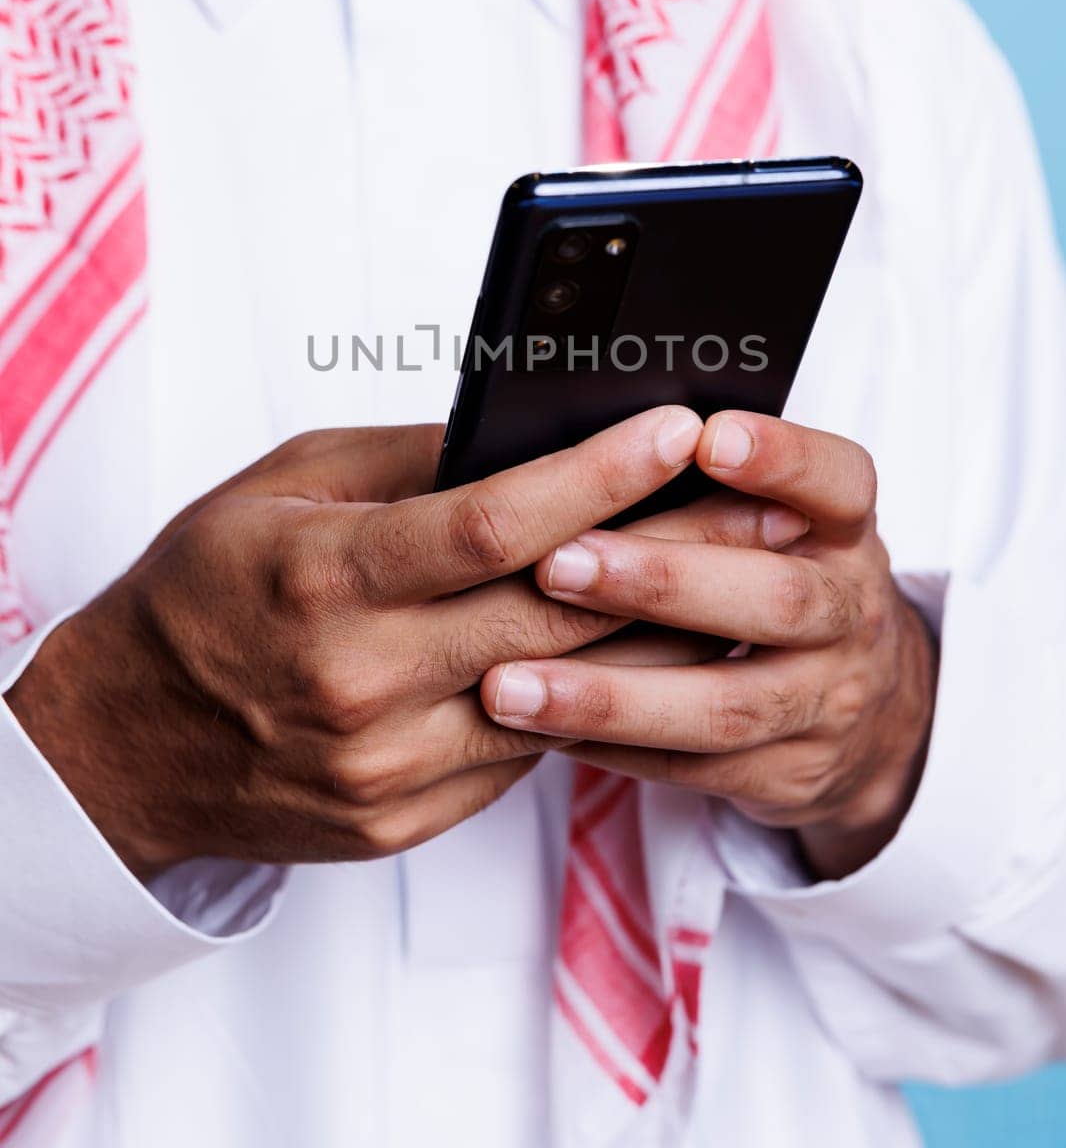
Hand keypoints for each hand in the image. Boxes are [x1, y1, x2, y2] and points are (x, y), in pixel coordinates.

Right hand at [6, 408, 703, 881]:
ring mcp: (385, 764)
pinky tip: (643, 653)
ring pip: (560, 693)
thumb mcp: (279, 489)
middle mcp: (359, 680)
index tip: (678, 428)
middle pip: (554, 614)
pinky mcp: (403, 818)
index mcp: (323, 578)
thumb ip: (402, 461)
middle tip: (756, 504)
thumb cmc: (203, 590)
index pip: (491, 525)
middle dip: (670, 554)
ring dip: (656, 634)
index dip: (596, 476)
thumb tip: (518, 436)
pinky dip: (589, 699)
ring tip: (731, 574)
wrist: (128, 741)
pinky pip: (524, 754)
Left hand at [482, 412, 937, 878]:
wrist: (873, 708)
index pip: (838, 481)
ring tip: (508, 685)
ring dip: (610, 695)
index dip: (781, 458)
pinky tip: (537, 731)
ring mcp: (827, 702)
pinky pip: (694, 769)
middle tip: (555, 565)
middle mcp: (849, 612)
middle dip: (660, 581)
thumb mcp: (781, 516)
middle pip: (776, 598)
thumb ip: (706, 484)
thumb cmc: (782, 572)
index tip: (705, 436)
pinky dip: (611, 748)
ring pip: (724, 706)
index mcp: (843, 528)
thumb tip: (583, 442)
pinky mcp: (792, 775)